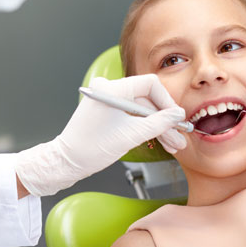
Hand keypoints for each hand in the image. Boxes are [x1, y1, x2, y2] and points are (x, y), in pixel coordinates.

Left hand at [15, 75, 186, 195]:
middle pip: (147, 99)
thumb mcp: (131, 136)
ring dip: (157, 127)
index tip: (176, 118)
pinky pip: (130, 115)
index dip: (167, 101)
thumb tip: (177, 115)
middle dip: (164, 120)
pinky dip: (144, 127)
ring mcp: (107, 100)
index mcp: (112, 88)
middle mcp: (109, 89)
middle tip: (179, 136)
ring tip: (173, 144)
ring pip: (141, 110)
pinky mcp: (106, 111)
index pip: (150, 84)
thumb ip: (158, 123)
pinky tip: (159, 140)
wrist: (66, 162)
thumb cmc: (91, 148)